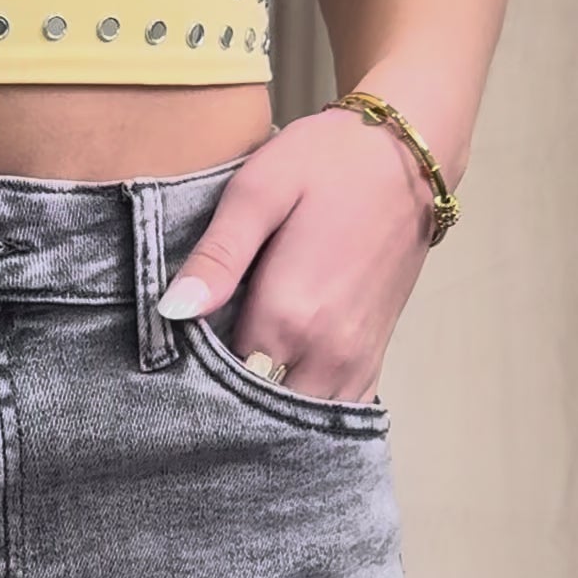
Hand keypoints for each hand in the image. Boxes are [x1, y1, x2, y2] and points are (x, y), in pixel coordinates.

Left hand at [155, 104, 437, 399]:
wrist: (409, 155)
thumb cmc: (329, 163)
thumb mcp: (259, 190)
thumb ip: (217, 256)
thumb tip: (170, 310)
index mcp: (290, 316)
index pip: (221, 383)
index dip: (190, 377)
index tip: (168, 362)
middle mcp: (327, 352)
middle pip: (261, 414)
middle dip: (225, 406)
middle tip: (191, 382)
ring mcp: (357, 360)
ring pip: (300, 423)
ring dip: (265, 416)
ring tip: (230, 392)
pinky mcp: (374, 356)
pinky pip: (337, 412)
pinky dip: (304, 413)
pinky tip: (276, 394)